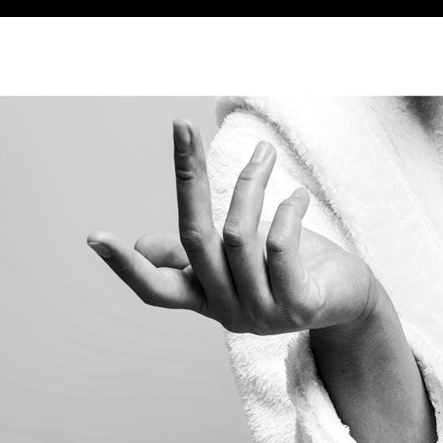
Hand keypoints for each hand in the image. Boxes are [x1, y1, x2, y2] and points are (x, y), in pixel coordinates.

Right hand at [86, 121, 375, 333]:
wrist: (348, 301)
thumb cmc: (289, 269)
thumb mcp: (236, 257)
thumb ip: (192, 252)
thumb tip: (144, 248)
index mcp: (206, 297)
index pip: (157, 288)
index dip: (126, 265)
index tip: (94, 236)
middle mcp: (228, 310)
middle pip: (195, 239)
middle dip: (189, 179)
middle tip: (184, 128)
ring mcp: (263, 314)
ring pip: (238, 235)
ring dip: (251, 185)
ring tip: (266, 156)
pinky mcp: (299, 307)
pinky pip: (279, 246)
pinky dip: (287, 211)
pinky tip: (298, 197)